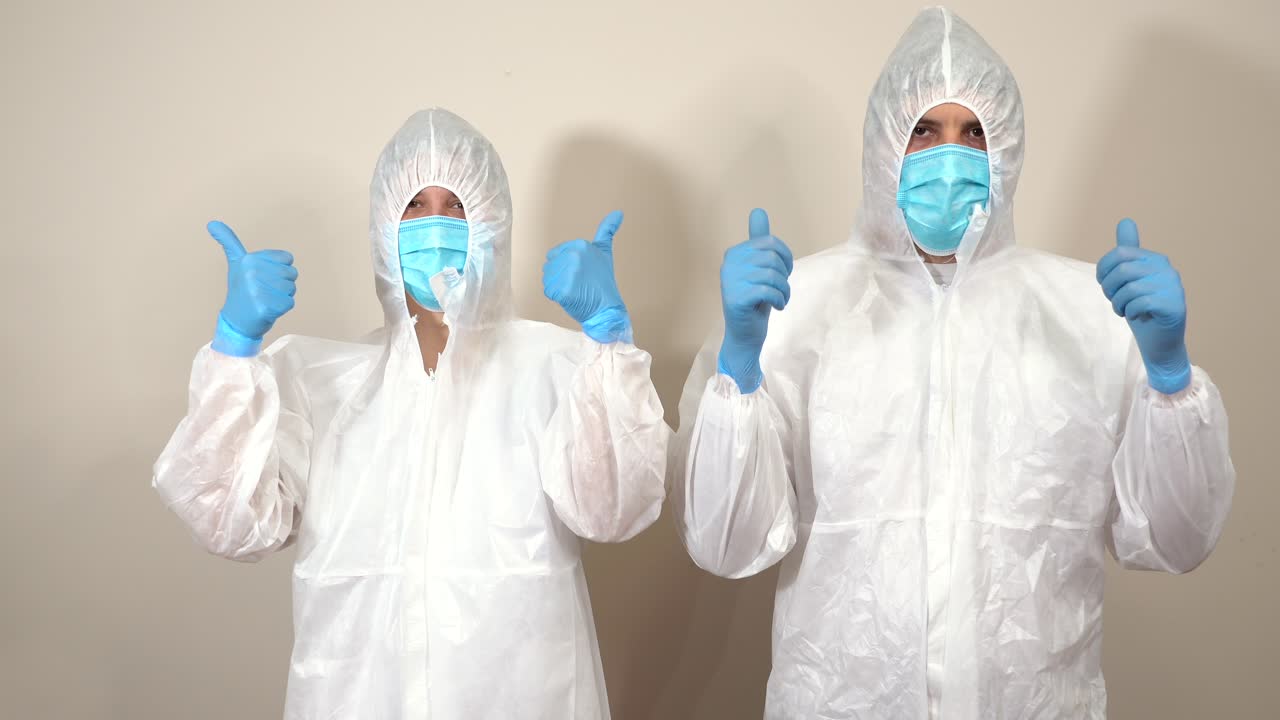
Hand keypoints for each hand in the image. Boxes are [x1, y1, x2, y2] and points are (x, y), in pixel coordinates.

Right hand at [208, 221, 296, 356]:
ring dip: (283, 296)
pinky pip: (290, 303)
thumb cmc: (241, 290)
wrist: (236, 321)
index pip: (287, 258)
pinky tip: (268, 309)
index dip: (280, 269)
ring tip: (265, 299)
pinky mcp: (266, 307)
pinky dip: (282, 308)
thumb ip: (229, 241)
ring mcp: (258, 290)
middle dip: (282, 283)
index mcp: (249, 259)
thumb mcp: (236, 263)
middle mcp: (252, 272)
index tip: (263, 276)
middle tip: (264, 290)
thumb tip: (212, 222)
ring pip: (291, 288)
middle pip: (291, 273)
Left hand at [542, 210, 631, 343]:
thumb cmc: (604, 282)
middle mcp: (573, 256)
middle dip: (560, 276)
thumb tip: (618, 212)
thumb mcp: (605, 252)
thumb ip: (607, 230)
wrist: (607, 308)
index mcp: (580, 245)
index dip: (564, 266)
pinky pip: (549, 291)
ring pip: (548, 278)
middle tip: (578, 284)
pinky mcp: (562, 290)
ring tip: (574, 290)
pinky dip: (557, 297)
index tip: (580, 273)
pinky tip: (571, 297)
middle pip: (550, 266)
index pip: (555, 254)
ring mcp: (567, 274)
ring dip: (557, 286)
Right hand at [717, 208, 793, 393]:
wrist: (745, 335)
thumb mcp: (760, 268)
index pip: (770, 242)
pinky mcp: (736, 298)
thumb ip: (759, 241)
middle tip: (781, 290)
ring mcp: (730, 282)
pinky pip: (768, 290)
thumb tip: (758, 210)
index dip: (785, 258)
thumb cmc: (755, 302)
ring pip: (772, 275)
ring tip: (779, 300)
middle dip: (784, 275)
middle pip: (772, 258)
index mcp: (733, 254)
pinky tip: (776, 306)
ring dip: (783, 290)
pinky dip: (779, 299)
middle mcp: (728, 264)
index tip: (783, 274)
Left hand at [1096, 218, 1190, 393]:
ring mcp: (1173, 287)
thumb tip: (1125, 220)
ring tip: (1126, 310)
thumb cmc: (1141, 309)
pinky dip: (1131, 312)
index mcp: (1154, 259)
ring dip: (1119, 303)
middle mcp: (1167, 269)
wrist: (1158, 341)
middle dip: (1110, 288)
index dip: (1104, 271)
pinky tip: (1138, 316)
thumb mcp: (1129, 279)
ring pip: (1129, 288)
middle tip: (1116, 301)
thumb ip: (1127, 252)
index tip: (1106, 286)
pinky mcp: (1174, 305)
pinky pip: (1140, 302)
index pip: (1119, 254)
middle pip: (1122, 270)